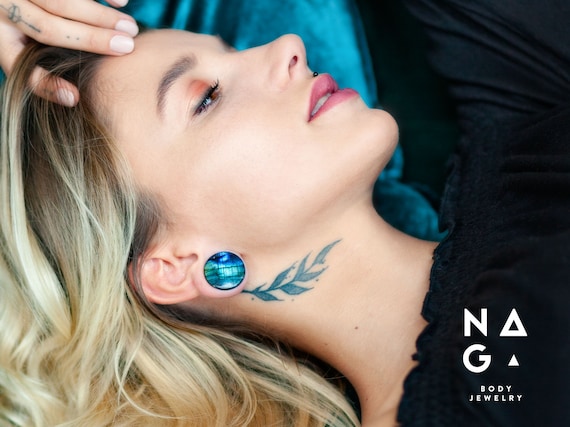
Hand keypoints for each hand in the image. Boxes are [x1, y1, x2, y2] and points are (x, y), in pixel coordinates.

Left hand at [0, 0, 138, 105]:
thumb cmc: (30, 24)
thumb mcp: (24, 45)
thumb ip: (40, 68)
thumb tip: (72, 97)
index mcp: (0, 33)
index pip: (16, 62)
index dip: (44, 84)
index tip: (74, 97)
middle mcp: (6, 7)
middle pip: (48, 27)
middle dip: (92, 39)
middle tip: (127, 47)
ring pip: (61, 1)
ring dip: (101, 16)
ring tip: (131, 28)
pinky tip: (122, 3)